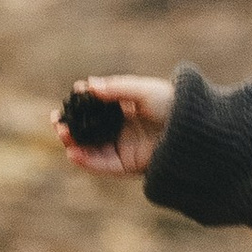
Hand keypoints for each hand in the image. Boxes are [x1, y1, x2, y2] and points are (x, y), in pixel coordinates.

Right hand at [55, 73, 174, 178]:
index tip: (71, 95)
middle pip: (89, 129)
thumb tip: (89, 85)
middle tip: (56, 119)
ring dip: (73, 142)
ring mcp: (125, 147)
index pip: (98, 107)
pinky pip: (103, 165)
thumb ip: (117, 88)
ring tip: (61, 133)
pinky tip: (73, 153)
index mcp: (127, 109)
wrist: (195, 132)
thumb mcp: (144, 90)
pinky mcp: (128, 165)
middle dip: (70, 125)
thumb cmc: (174, 106)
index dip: (82, 103)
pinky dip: (87, 161)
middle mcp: (123, 129)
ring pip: (92, 148)